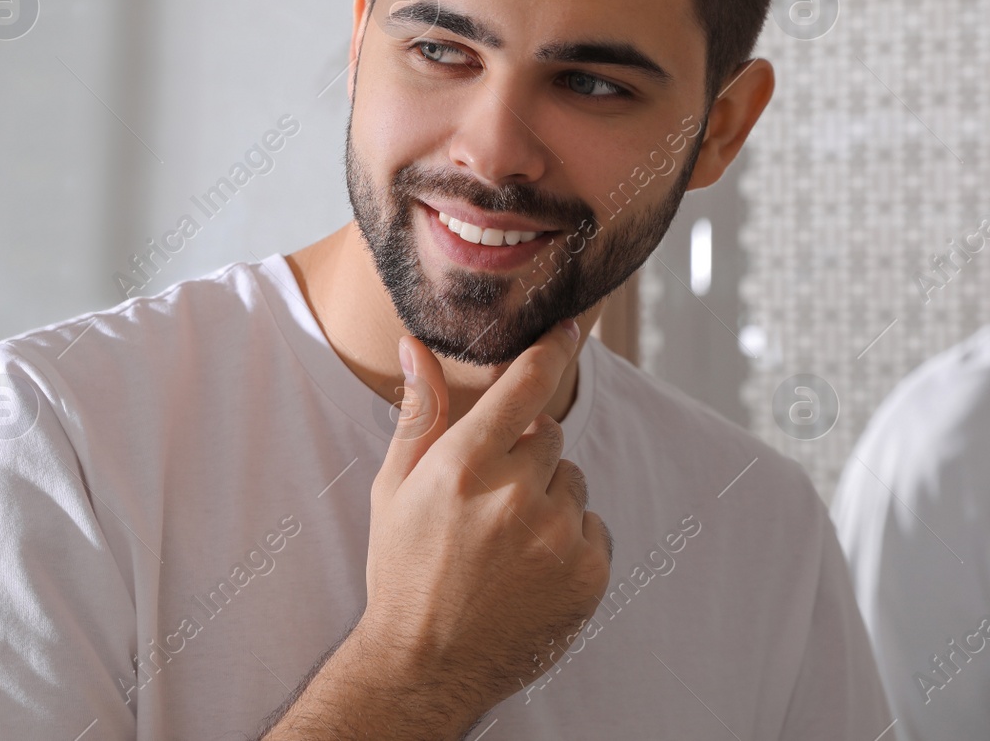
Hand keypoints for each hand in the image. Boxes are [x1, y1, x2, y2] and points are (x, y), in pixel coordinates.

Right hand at [358, 319, 612, 725]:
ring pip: (572, 482)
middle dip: (526, 453)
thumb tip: (415, 346)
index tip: (573, 327)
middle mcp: (514, 495)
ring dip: (549, 497)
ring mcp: (556, 535)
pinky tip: (530, 566)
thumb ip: (419, 413)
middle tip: (489, 496)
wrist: (428, 662)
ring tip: (506, 539)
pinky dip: (570, 539)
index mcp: (463, 466)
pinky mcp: (588, 572)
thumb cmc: (404, 568)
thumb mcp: (396, 487)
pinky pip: (593, 526)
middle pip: (549, 435)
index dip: (552, 350)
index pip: (525, 387)